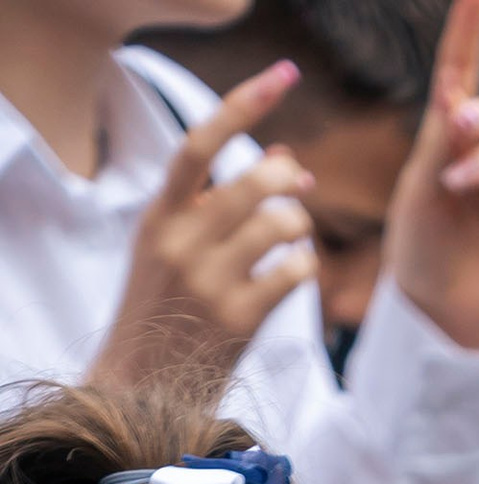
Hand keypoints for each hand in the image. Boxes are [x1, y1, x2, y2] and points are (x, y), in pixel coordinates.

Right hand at [90, 64, 316, 396]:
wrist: (145, 384)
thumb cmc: (169, 305)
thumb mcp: (179, 245)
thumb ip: (224, 200)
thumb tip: (287, 157)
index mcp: (160, 215)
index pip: (200, 144)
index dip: (244, 105)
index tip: (282, 77)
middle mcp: (181, 242)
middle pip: (254, 183)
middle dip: (287, 179)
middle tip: (298, 184)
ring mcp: (210, 282)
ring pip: (281, 226)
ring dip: (299, 226)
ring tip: (293, 238)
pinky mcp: (239, 321)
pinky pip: (294, 273)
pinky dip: (305, 265)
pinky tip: (297, 271)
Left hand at [381, 0, 478, 355]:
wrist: (440, 301)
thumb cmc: (422, 241)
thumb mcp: (420, 178)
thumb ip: (443, 134)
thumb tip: (461, 95)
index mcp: (454, 132)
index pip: (466, 65)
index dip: (472, 26)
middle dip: (477, 121)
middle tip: (453, 145)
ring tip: (463, 186)